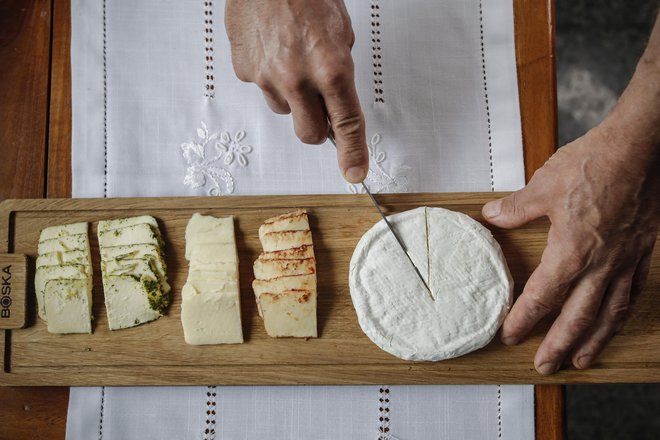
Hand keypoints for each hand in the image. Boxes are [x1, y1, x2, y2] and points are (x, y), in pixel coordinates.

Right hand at [225, 0, 367, 182]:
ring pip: (284, 110)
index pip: (346, 124)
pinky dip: (269, 77)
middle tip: (319, 109)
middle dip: (317, 128)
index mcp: (331, 68)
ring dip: (292, 98)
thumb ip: (339, 73)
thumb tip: (334, 101)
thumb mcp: (340, 32)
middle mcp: (298, 79)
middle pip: (309, 134)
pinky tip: (273, 51)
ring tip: (291, 60)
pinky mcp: (244, 71)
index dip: (353, 154)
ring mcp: (267, 77)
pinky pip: (262, 88)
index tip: (355, 172)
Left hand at [482, 125, 658, 374]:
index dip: (523, 319)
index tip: (510, 335)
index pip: (542, 297)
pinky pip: (632, 291)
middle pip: (577, 317)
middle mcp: (600, 265)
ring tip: (582, 359)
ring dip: (594, 339)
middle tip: (545, 366)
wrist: (640, 148)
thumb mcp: (543, 186)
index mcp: (571, 252)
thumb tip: (492, 216)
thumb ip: (516, 208)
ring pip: (609, 312)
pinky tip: (614, 318)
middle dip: (558, 344)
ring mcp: (625, 260)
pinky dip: (621, 311)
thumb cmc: (594, 164)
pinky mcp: (641, 250)